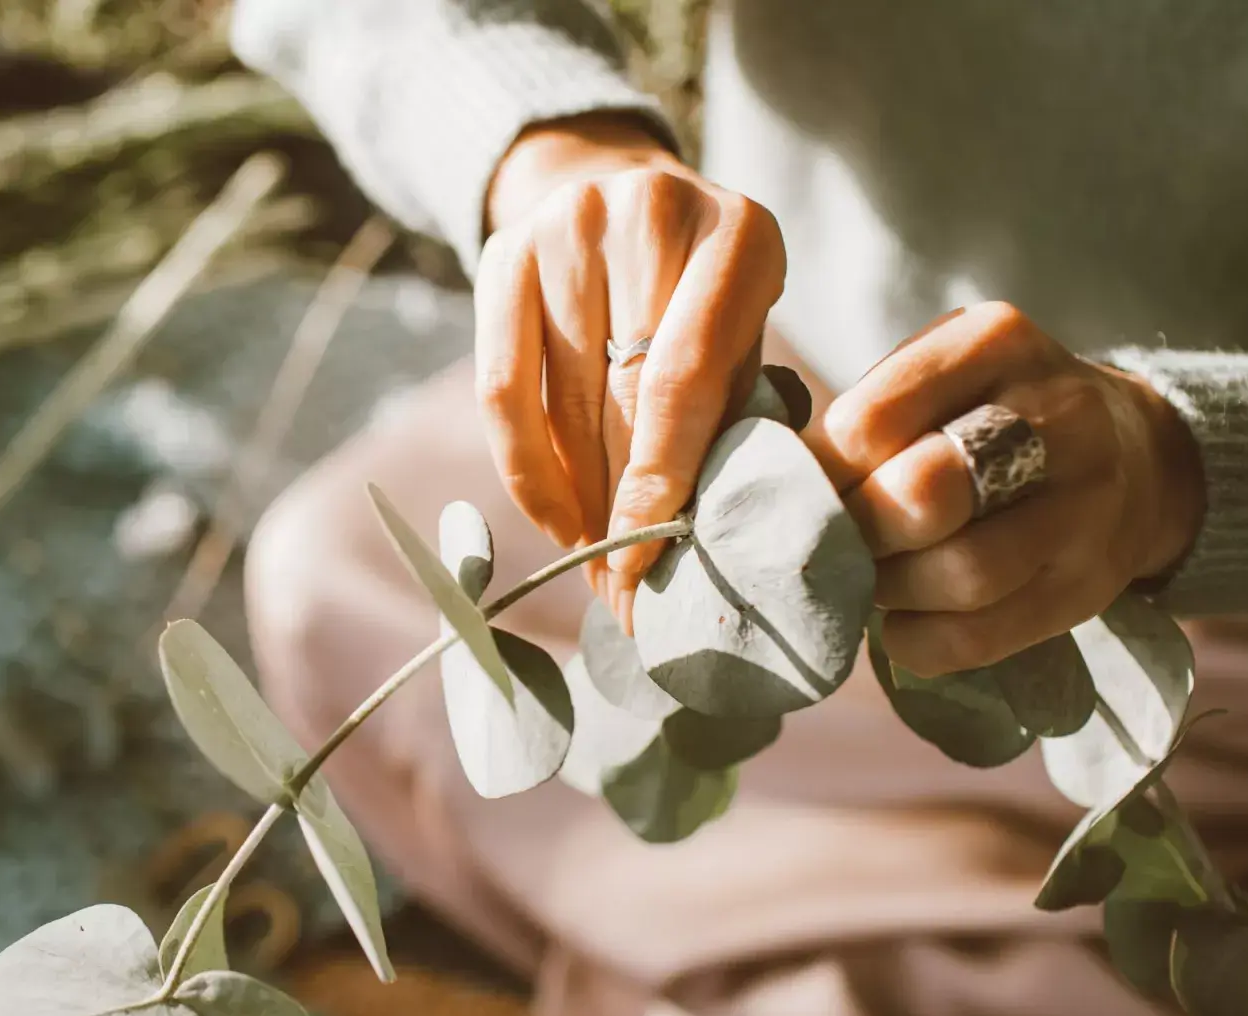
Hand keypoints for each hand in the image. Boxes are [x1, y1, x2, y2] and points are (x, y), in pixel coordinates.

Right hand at [476, 113, 785, 627]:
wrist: (627, 191)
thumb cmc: (705, 293)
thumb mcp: (748, 336)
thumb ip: (734, 415)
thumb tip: (700, 538)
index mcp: (738, 235)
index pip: (687, 377)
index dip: (664, 478)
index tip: (652, 556)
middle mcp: (648, 213)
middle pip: (622, 393)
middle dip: (625, 506)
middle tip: (631, 592)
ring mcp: (566, 225)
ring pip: (561, 400)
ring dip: (579, 500)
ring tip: (598, 568)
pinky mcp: (502, 252)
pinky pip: (499, 388)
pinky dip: (527, 468)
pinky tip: (556, 520)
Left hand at [811, 302, 1206, 676]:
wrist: (1131, 455)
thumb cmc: (989, 413)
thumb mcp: (939, 372)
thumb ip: (865, 413)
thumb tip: (770, 484)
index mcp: (997, 341)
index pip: (870, 422)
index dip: (819, 474)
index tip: (803, 492)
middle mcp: (1059, 415)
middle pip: (921, 496)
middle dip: (857, 532)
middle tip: (834, 542)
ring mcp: (1087, 506)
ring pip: (961, 574)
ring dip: (891, 590)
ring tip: (873, 577)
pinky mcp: (1088, 586)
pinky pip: (984, 636)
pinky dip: (920, 641)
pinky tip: (901, 623)